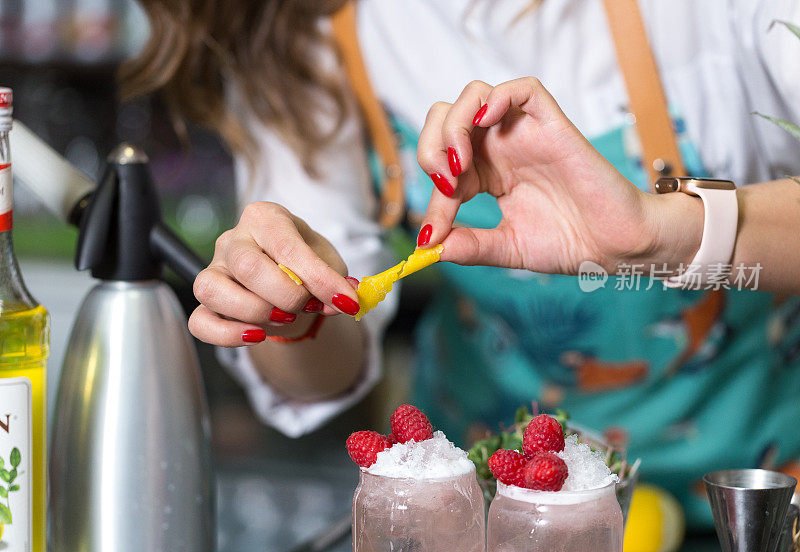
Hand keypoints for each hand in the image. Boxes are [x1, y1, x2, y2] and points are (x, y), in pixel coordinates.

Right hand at [189, 202, 360, 346]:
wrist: (289, 281)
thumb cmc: (306, 264)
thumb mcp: (329, 264)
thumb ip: (335, 280)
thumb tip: (344, 301)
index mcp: (266, 218)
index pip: (287, 247)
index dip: (319, 279)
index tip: (346, 302)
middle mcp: (233, 239)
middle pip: (247, 266)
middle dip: (287, 296)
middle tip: (308, 306)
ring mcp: (213, 269)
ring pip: (213, 290)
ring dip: (255, 312)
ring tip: (284, 317)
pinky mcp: (204, 301)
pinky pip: (200, 321)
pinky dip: (226, 335)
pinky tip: (256, 336)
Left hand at [416, 77, 701, 273]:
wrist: (616, 247)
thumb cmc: (569, 243)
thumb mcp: (506, 248)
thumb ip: (470, 246)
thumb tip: (429, 249)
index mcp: (486, 175)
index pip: (441, 168)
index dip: (431, 199)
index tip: (433, 234)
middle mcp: (499, 148)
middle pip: (445, 119)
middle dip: (430, 147)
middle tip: (445, 185)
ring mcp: (524, 134)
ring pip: (473, 97)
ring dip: (454, 125)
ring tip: (460, 165)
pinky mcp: (551, 124)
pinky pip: (521, 89)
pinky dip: (496, 98)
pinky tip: (484, 125)